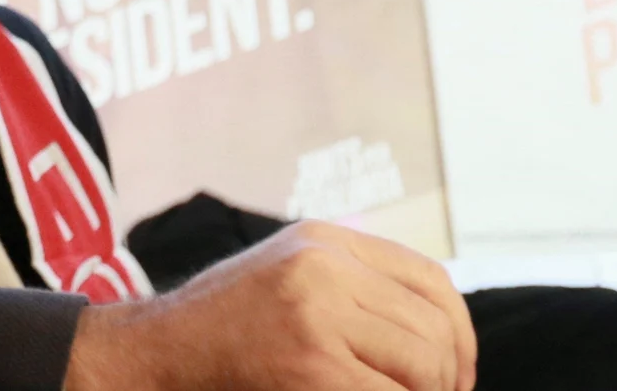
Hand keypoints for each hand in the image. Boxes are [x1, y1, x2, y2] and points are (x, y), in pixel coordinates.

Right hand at [65, 220, 475, 390]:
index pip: (432, 280)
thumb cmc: (224, 327)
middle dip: (445, 378)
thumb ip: (350, 285)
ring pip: (426, 366)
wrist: (157, 351)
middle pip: (435, 328)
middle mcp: (324, 266)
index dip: (459, 334)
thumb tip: (436, 329)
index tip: (454, 373)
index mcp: (323, 239)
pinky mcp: (313, 366)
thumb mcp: (289, 278)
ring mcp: (318, 315)